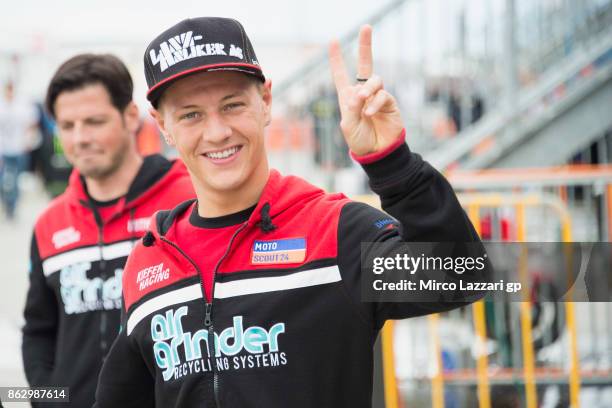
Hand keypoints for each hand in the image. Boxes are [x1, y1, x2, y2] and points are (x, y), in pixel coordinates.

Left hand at [328, 25, 403, 155]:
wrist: (377, 152)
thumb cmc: (360, 140)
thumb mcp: (349, 125)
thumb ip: (352, 108)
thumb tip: (359, 92)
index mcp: (348, 97)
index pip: (341, 74)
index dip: (336, 59)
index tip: (332, 41)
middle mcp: (362, 93)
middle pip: (365, 64)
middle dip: (365, 45)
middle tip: (366, 27)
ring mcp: (377, 96)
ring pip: (374, 80)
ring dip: (367, 88)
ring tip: (362, 100)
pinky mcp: (389, 102)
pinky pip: (383, 95)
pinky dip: (375, 103)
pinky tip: (370, 112)